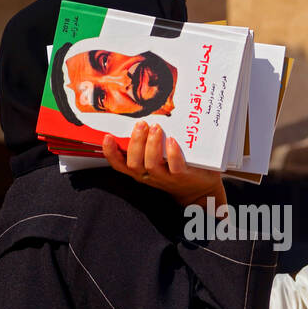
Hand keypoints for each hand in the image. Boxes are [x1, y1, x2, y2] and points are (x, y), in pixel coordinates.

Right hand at [102, 121, 226, 209]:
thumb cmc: (176, 169)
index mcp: (140, 171)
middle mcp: (149, 175)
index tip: (107, 137)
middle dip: (135, 143)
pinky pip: (175, 167)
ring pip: (151, 164)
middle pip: (134, 163)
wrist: (200, 190)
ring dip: (152, 144)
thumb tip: (142, 118)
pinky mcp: (182, 177)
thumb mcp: (158, 159)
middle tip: (141, 125)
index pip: (119, 164)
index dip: (110, 153)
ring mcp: (165, 178)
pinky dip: (172, 153)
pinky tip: (172, 141)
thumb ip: (148, 144)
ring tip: (156, 128)